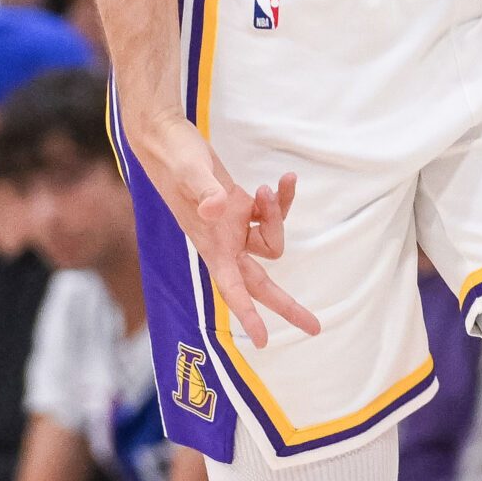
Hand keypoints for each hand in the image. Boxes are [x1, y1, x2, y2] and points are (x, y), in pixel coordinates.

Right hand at [128, 108, 319, 348]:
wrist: (166, 137)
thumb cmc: (174, 156)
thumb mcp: (190, 171)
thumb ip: (204, 191)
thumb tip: (216, 209)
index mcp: (211, 243)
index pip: (232, 287)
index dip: (247, 314)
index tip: (263, 342)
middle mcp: (224, 241)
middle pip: (260, 282)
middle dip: (286, 305)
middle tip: (315, 327)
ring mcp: (233, 226)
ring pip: (271, 239)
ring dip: (280, 215)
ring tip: (273, 185)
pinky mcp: (240, 207)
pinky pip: (271, 214)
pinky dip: (281, 199)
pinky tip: (286, 179)